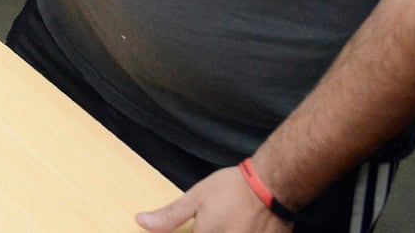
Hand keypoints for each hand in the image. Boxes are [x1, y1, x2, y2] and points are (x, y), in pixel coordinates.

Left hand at [136, 165, 290, 232]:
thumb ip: (170, 216)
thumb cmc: (234, 189)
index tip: (200, 227)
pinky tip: (242, 226)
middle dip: (207, 231)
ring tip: (230, 220)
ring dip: (224, 231)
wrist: (273, 186)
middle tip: (218, 219)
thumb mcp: (197, 198)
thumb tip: (142, 222)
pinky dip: (242, 232)